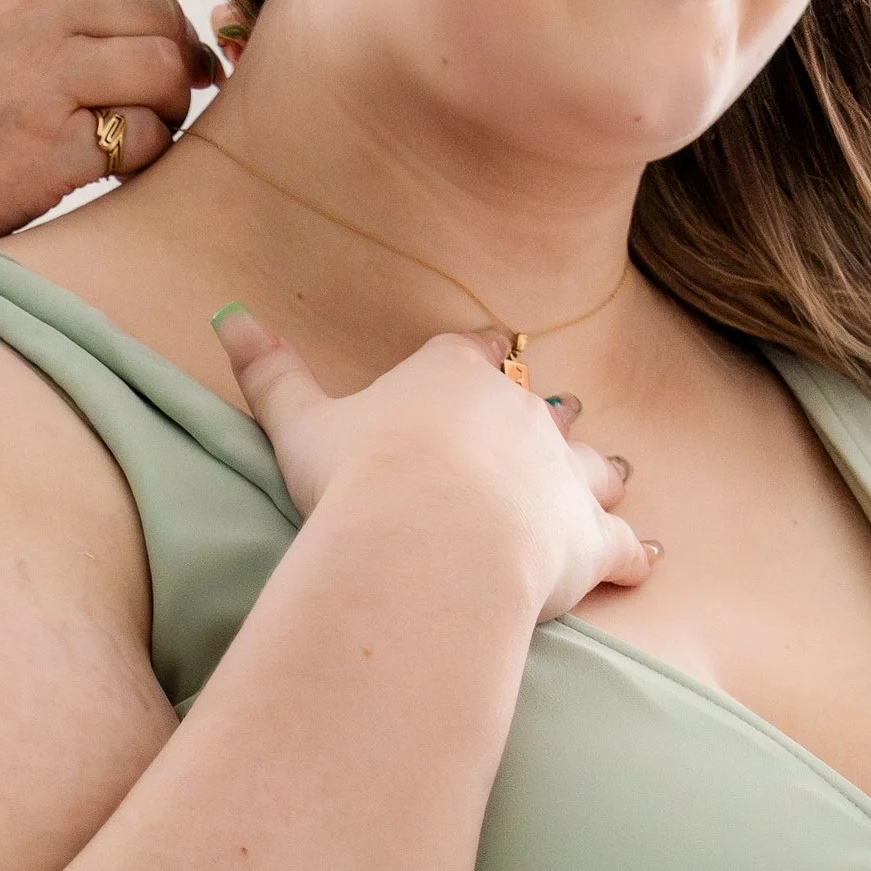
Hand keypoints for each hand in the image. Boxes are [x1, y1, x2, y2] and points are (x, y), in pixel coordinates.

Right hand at [0, 0, 222, 280]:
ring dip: (164, 105)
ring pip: (163, 68)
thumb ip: (11, 8)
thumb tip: (109, 30)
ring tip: (136, 136)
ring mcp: (40, 75)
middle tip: (156, 103)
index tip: (133, 62)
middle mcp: (24, 6)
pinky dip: (142, 157)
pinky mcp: (49, 150)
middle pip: (154, 13)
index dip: (137, 23)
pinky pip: (145, 139)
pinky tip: (107, 173)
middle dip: (167, 59)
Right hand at [214, 310, 657, 622]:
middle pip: (542, 404)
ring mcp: (561, 473)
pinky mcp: (588, 535)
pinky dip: (632, 550)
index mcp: (453, 377)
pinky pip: (622, 542)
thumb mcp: (299, 423)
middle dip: (545, 413)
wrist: (426, 540)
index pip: (474, 350)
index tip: (486, 351)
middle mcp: (519, 413)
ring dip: (597, 469)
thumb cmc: (359, 478)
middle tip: (551, 416)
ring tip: (608, 472)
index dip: (480, 353)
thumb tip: (226, 316)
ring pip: (592, 462)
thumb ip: (268, 372)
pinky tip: (644, 554)